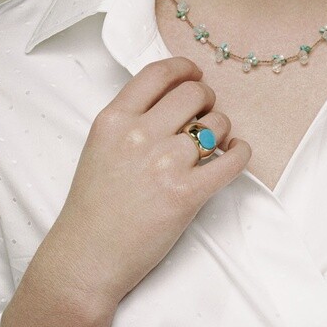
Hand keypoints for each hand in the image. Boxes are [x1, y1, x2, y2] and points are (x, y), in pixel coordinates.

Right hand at [32, 57, 250, 313]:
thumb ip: (131, 119)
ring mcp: (164, 163)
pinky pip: (232, 159)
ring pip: (216, 124)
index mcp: (114, 119)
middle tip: (204, 116)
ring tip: (211, 146)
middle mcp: (139, 135)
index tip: (195, 74)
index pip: (159, 73)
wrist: (86, 258)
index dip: (185, 68)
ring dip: (221, 132)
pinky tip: (234, 154)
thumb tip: (175, 99)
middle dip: (206, 101)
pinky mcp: (187, 193)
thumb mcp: (99, 147)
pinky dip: (240, 153)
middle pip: (194, 93)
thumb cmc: (93, 208)